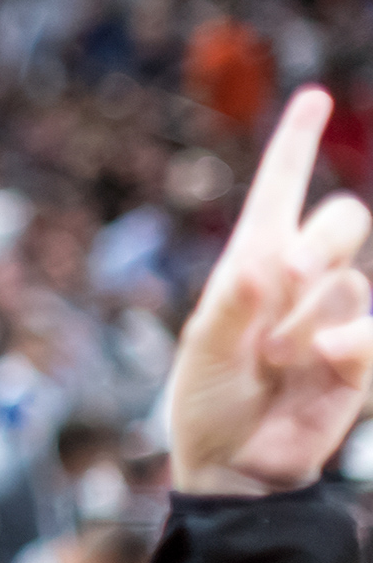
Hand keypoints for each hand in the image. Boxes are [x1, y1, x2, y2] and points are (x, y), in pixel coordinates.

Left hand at [168, 86, 372, 494]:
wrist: (234, 465)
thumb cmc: (207, 402)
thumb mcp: (205, 353)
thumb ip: (235, 307)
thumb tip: (268, 263)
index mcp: (250, 264)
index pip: (278, 191)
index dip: (296, 144)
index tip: (314, 98)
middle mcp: (299, 281)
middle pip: (343, 221)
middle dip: (326, 238)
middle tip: (289, 272)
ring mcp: (334, 316)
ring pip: (353, 283)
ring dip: (314, 320)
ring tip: (278, 360)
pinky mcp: (359, 357)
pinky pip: (371, 334)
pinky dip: (352, 346)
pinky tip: (325, 363)